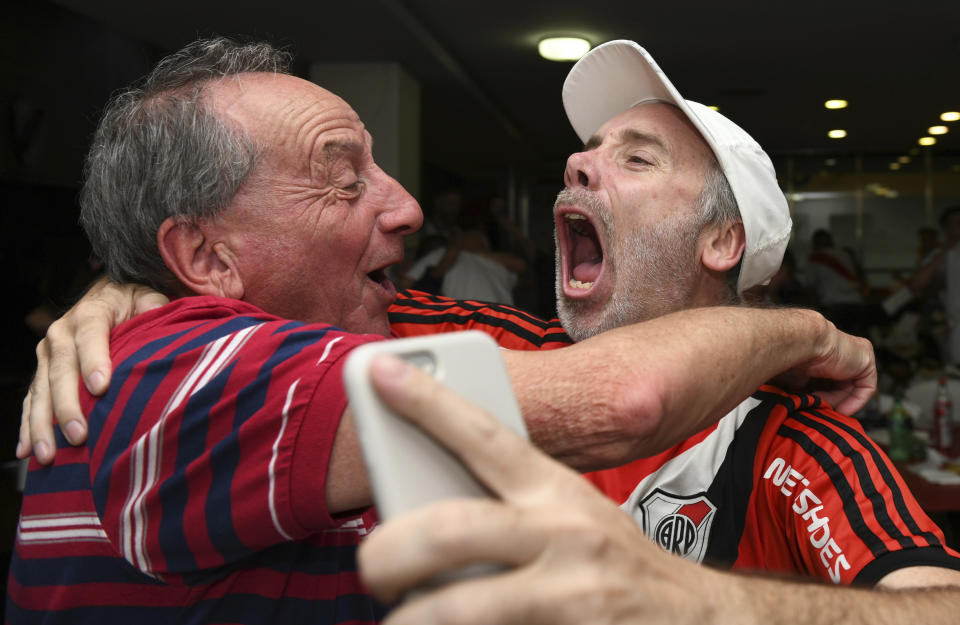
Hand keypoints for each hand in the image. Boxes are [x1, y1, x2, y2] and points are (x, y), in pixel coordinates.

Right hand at [18, 278, 167, 463]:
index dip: (94, 361)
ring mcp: (48, 355)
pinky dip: (28, 426)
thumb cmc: (133, 301)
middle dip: (67, 405)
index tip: (100, 388)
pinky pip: (32, 401)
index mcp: (90, 313)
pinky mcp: (42, 372)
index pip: (91, 336)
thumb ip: (153, 306)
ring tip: (48, 454)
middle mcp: (62, 333)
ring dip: (42, 425)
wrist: (109, 294)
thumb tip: (157, 314)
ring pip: (41, 391)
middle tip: (78, 435)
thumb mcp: (147, 296)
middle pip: (61, 371)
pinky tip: (28, 451)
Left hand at [358, 355, 735, 624]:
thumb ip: (507, 500)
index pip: (485, 434)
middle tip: (372, 567)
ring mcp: (570, 593)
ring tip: (399, 619)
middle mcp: (562, 533)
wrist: (692, 618)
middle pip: (451, 529)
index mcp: (553, 489)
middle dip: (392, 551)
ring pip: (458, 606)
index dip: (429, 401)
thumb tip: (420, 500)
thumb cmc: (607, 560)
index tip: (381, 370)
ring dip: (413, 618)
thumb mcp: (566, 513)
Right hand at [775, 322, 875, 415]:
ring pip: (851, 387)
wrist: (801, 341)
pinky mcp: (865, 360)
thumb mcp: (794, 378)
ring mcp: (854, 354)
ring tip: (825, 409)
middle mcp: (838, 353)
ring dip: (839, 402)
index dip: (820, 397)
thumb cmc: (789, 355)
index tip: (812, 408)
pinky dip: (855, 401)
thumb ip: (801, 389)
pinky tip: (841, 409)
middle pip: (839, 385)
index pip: (826, 381)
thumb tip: (800, 405)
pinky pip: (866, 387)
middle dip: (830, 400)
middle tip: (819, 410)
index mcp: (821, 354)